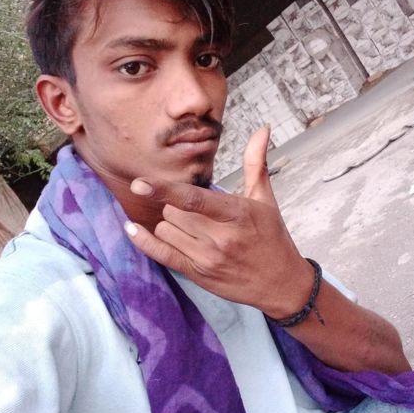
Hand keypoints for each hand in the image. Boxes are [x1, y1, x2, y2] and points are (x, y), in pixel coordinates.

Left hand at [125, 126, 312, 316]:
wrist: (281, 284)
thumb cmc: (272, 238)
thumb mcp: (266, 200)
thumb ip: (256, 162)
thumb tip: (262, 128)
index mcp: (237, 214)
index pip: (193, 200)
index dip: (164, 190)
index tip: (139, 184)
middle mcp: (220, 238)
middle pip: (174, 212)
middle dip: (177, 206)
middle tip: (197, 212)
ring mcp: (207, 259)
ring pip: (165, 230)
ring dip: (170, 223)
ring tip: (192, 228)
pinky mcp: (198, 274)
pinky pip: (162, 255)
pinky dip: (144, 241)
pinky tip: (132, 229)